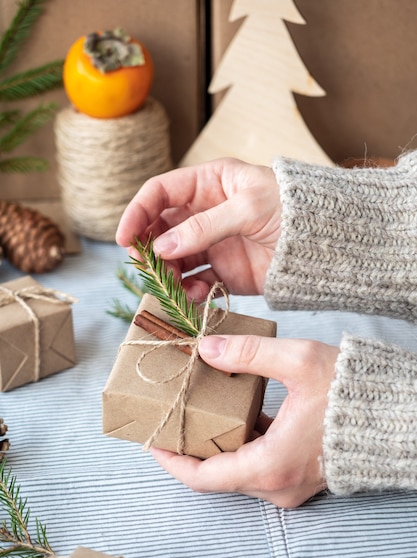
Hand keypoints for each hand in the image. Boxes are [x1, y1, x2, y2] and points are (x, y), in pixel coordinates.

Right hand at [116, 158, 280, 299]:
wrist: (324, 242)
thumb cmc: (291, 209)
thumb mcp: (247, 208)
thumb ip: (203, 227)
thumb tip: (162, 248)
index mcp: (209, 184)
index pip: (160, 193)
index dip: (138, 212)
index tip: (125, 238)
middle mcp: (204, 213)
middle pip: (160, 229)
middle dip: (149, 248)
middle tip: (146, 266)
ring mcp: (212, 245)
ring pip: (173, 260)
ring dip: (166, 274)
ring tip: (172, 285)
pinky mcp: (222, 273)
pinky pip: (194, 283)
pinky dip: (188, 292)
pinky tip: (194, 296)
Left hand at [150, 334, 339, 508]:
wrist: (399, 416)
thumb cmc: (354, 393)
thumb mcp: (299, 362)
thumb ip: (248, 354)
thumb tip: (206, 348)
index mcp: (271, 466)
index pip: (203, 478)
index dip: (171, 460)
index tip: (151, 439)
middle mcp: (277, 485)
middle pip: (216, 474)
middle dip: (189, 447)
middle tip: (170, 416)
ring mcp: (289, 484)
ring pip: (236, 469)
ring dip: (214, 443)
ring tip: (195, 411)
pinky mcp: (298, 474)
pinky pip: (257, 464)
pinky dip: (240, 442)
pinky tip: (234, 411)